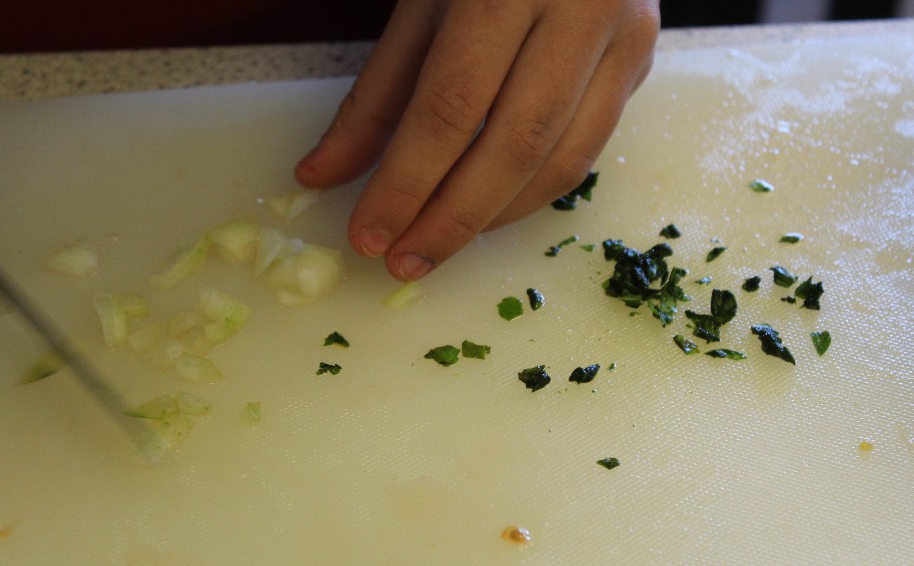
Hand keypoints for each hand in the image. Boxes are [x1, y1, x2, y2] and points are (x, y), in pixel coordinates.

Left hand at [295, 0, 659, 280]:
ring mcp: (623, 36)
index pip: (450, 105)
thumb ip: (374, 96)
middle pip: (513, 143)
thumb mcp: (419, 5)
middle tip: (404, 261)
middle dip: (451, 218)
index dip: (405, 181)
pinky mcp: (641, 62)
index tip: (367, 234)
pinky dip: (530, 194)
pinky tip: (486, 211)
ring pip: (560, 160)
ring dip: (493, 218)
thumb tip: (323, 176)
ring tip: (436, 245)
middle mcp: (578, 8)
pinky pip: (587, 151)